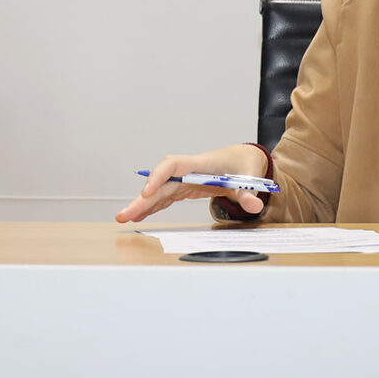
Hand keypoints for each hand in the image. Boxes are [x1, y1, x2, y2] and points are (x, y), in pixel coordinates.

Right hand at [117, 145, 270, 222]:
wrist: (244, 160)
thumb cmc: (245, 166)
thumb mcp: (250, 179)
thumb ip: (249, 193)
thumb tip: (255, 206)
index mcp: (200, 164)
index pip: (172, 166)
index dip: (157, 177)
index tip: (146, 193)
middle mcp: (187, 171)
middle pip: (159, 183)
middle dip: (141, 199)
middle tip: (123, 214)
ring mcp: (184, 180)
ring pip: (158, 191)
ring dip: (142, 204)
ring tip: (125, 217)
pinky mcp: (185, 188)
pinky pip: (165, 197)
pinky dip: (152, 206)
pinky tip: (140, 215)